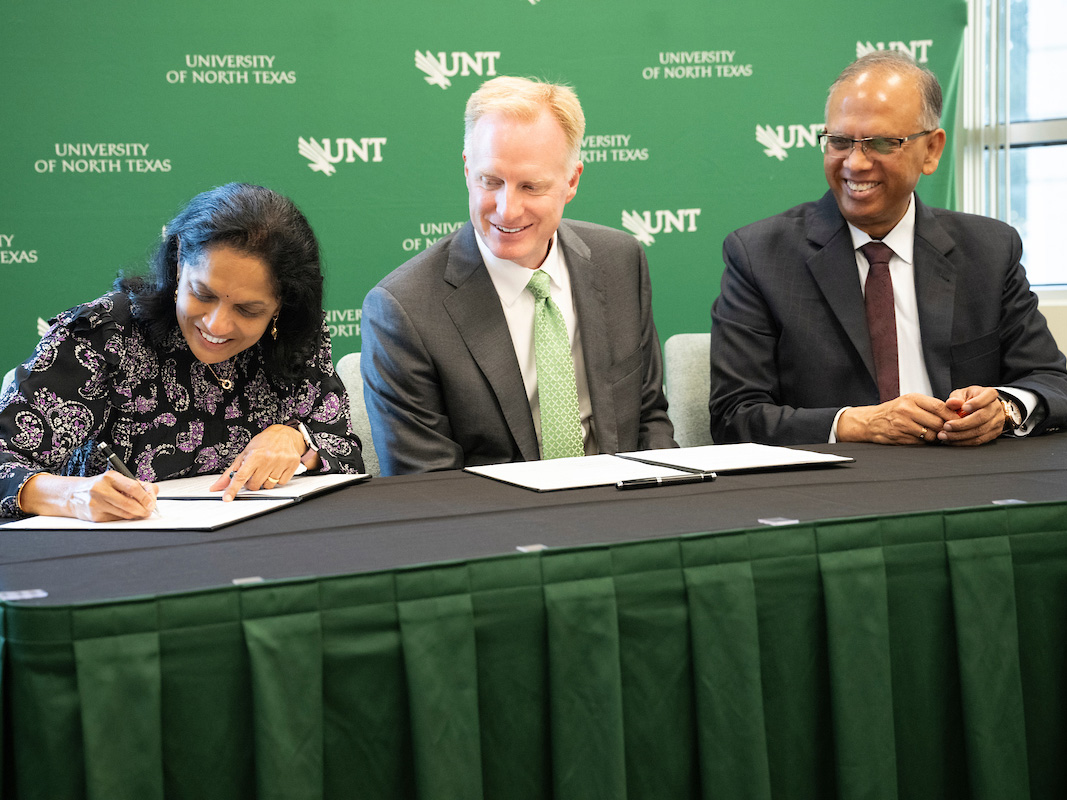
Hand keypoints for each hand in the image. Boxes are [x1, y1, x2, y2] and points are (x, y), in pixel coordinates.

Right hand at [20, 471, 158, 520]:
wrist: (72, 495)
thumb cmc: (98, 487)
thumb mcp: (116, 480)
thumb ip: (137, 485)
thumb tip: (153, 493)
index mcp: (110, 477)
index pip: (133, 487)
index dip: (146, 497)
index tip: (152, 502)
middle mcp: (101, 489)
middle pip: (129, 503)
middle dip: (143, 509)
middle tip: (148, 511)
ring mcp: (96, 503)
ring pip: (124, 514)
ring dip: (135, 515)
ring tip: (137, 512)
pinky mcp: (94, 516)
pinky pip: (116, 520)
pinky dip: (123, 518)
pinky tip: (122, 513)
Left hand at [211, 424, 306, 500]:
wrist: (284, 434)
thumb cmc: (263, 443)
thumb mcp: (245, 454)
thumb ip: (230, 472)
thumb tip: (218, 486)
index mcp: (255, 455)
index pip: (241, 476)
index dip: (233, 488)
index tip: (227, 498)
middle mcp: (268, 458)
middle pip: (254, 485)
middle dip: (252, 482)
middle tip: (255, 472)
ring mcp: (281, 462)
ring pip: (268, 486)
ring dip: (265, 481)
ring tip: (267, 469)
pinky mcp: (292, 465)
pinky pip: (281, 483)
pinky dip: (277, 479)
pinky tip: (276, 469)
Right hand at [837, 393, 956, 444]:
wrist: (871, 421)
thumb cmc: (893, 411)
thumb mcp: (910, 401)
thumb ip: (929, 406)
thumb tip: (952, 414)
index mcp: (912, 399)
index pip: (939, 407)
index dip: (951, 415)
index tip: (957, 420)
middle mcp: (906, 410)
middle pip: (937, 422)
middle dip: (944, 428)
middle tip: (946, 429)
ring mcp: (902, 425)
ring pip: (930, 434)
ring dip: (935, 436)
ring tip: (931, 433)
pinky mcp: (899, 437)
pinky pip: (920, 442)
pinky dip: (923, 441)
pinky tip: (919, 437)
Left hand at [939, 386, 1004, 445]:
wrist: (981, 408)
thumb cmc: (970, 399)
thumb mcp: (962, 394)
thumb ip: (956, 398)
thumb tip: (951, 403)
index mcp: (990, 394)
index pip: (988, 396)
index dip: (976, 403)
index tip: (964, 407)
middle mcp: (996, 408)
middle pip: (982, 417)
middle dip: (962, 424)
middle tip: (946, 426)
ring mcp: (997, 422)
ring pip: (980, 431)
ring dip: (960, 435)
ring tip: (945, 435)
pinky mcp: (993, 433)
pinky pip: (979, 440)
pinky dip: (964, 442)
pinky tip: (952, 440)